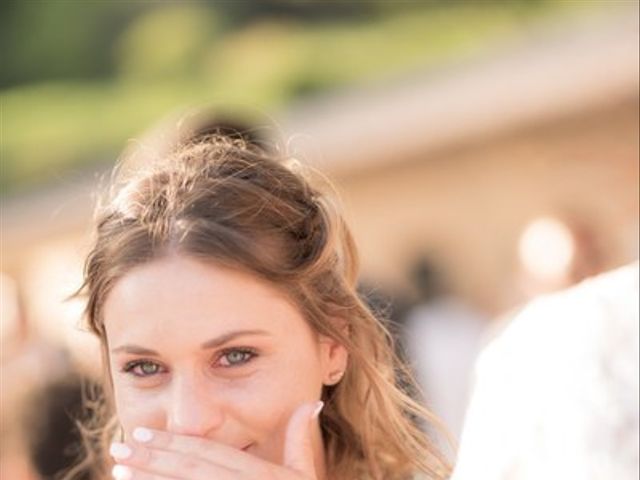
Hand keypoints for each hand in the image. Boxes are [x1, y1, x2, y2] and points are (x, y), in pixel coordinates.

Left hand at [110, 401, 322, 479]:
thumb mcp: (305, 476)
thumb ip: (299, 440)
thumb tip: (311, 402)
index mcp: (262, 477)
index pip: (209, 455)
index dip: (175, 443)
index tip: (143, 434)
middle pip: (190, 473)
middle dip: (151, 459)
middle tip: (120, 448)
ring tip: (118, 471)